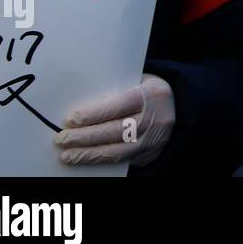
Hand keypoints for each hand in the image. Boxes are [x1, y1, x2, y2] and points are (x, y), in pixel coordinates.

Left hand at [55, 73, 174, 167]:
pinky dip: (103, 162)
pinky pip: (124, 161)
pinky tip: (86, 160)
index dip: (93, 114)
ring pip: (118, 151)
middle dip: (85, 137)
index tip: (71, 120)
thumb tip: (83, 106)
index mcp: (151, 95)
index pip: (118, 106)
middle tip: (62, 139)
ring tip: (67, 155)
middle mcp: (154, 119)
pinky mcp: (151, 154)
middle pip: (116, 131)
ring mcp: (154, 140)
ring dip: (90, 155)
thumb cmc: (151, 91)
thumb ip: (116, 91)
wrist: (180, 106)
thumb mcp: (140, 81)